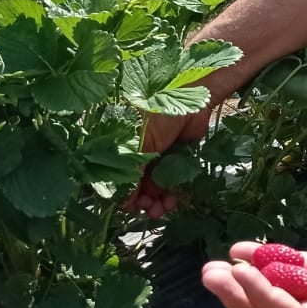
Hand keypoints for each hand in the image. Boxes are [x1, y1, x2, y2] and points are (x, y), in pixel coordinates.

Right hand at [126, 103, 214, 217]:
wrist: (194, 98)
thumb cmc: (159, 112)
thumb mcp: (140, 141)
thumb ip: (130, 170)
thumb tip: (123, 200)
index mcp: (118, 144)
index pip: (112, 176)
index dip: (121, 194)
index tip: (131, 205)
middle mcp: (132, 153)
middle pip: (131, 186)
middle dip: (139, 202)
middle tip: (148, 209)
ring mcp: (152, 157)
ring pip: (149, 189)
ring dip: (154, 203)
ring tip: (161, 209)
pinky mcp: (171, 160)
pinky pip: (166, 185)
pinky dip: (167, 196)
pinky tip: (170, 201)